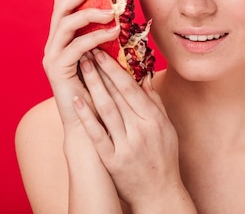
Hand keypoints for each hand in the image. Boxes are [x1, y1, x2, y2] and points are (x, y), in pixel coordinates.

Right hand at [43, 0, 118, 122]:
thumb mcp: (111, 59)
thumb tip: (129, 17)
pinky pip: (75, 46)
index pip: (66, 1)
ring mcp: (53, 56)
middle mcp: (54, 42)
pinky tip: (114, 33)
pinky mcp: (57, 70)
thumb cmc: (105, 93)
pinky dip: (95, 36)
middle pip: (61, 5)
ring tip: (113, 12)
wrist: (94, 126)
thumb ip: (113, 38)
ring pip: (65, 22)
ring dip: (90, 12)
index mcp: (64, 37)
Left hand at [73, 49, 185, 210]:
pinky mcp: (112, 161)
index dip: (116, 68)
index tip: (104, 51)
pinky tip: (76, 100)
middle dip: (101, 70)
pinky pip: (97, 135)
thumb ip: (155, 103)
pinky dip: (86, 117)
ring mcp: (126, 146)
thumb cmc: (164, 159)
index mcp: (154, 120)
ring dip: (93, 85)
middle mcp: (140, 130)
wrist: (159, 194)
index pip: (131, 88)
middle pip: (117, 94)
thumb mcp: (167, 129)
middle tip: (87, 50)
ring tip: (81, 66)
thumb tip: (145, 78)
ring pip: (106, 110)